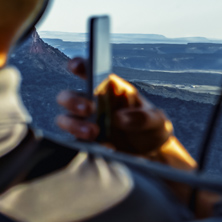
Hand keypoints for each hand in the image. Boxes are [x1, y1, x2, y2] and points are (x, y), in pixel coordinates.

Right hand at [56, 57, 179, 158]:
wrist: (150, 155)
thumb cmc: (150, 129)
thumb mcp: (156, 120)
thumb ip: (142, 117)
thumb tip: (119, 117)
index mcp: (108, 89)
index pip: (88, 71)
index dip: (79, 66)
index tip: (77, 66)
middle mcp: (92, 103)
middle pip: (68, 96)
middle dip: (73, 101)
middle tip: (88, 110)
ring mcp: (85, 123)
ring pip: (65, 119)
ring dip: (74, 125)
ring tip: (93, 133)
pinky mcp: (84, 142)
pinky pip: (75, 141)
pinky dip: (85, 144)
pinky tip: (105, 147)